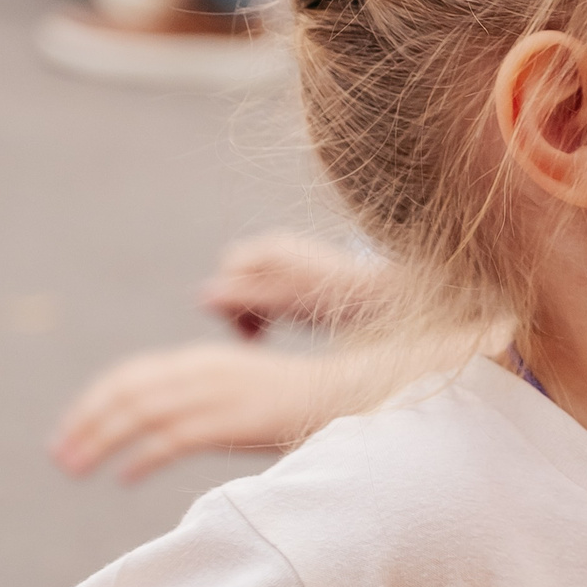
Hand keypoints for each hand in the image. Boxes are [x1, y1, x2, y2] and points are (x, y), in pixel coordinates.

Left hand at [49, 342, 363, 481]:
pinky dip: (143, 457)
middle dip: (85, 423)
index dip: (93, 402)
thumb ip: (200, 405)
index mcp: (201, 361)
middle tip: (59, 456)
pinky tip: (125, 479)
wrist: (347, 396)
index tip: (69, 432)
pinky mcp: (234, 420)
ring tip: (75, 469)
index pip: (130, 375)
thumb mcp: (238, 396)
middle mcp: (203, 370)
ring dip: (100, 442)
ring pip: (140, 413)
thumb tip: (159, 435)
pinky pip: (174, 439)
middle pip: (126, 392)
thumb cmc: (297, 404)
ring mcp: (218, 393)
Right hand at [199, 232, 387, 335]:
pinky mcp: (301, 276)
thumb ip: (245, 299)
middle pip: (236, 277)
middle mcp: (279, 248)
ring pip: (251, 287)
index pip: (228, 271)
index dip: (231, 304)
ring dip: (252, 311)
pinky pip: (269, 291)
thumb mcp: (286, 304)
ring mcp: (291, 260)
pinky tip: (277, 329)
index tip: (248, 335)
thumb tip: (200, 296)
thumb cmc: (337, 301)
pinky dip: (268, 309)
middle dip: (240, 307)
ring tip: (263, 337)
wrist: (385, 300)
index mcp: (272, 249)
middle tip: (255, 338)